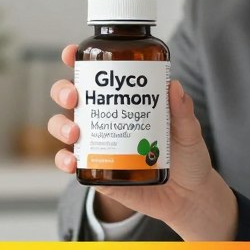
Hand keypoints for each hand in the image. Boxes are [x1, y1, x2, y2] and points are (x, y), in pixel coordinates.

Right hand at [47, 44, 237, 240]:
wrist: (189, 196)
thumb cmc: (188, 156)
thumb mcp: (189, 131)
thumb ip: (183, 111)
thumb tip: (174, 86)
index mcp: (123, 100)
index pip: (96, 75)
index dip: (77, 60)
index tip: (71, 54)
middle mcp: (105, 118)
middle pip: (71, 97)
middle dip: (63, 91)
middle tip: (74, 97)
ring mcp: (97, 144)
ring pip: (63, 127)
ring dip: (61, 125)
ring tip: (75, 132)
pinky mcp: (96, 171)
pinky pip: (72, 163)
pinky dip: (65, 160)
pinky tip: (72, 162)